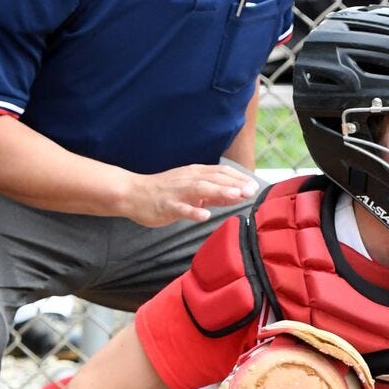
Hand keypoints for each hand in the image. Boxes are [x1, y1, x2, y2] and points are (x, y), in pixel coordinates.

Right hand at [122, 164, 257, 226]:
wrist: (132, 193)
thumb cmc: (165, 192)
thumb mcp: (192, 189)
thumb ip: (215, 193)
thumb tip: (239, 194)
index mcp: (195, 174)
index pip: (221, 173)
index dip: (239, 178)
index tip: (255, 185)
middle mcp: (188, 180)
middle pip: (214, 178)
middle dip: (235, 183)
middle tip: (252, 190)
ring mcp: (177, 192)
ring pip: (200, 190)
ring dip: (219, 191)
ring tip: (236, 195)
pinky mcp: (166, 205)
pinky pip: (181, 208)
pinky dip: (193, 211)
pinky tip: (204, 215)